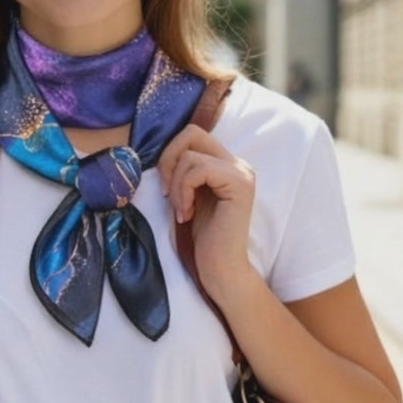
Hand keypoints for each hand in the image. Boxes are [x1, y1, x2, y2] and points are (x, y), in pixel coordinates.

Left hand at [156, 124, 257, 307]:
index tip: (165, 187)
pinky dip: (184, 191)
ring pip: (191, 155)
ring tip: (182, 211)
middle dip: (169, 159)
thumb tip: (161, 152)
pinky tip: (187, 214)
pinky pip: (199, 169)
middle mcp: (238, 164)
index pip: (191, 135)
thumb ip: (183, 172)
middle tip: (166, 192)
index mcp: (226, 164)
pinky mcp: (239, 184)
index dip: (170, 155)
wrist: (220, 269)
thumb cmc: (201, 238)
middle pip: (192, 133)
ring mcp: (241, 172)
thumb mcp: (187, 196)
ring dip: (176, 185)